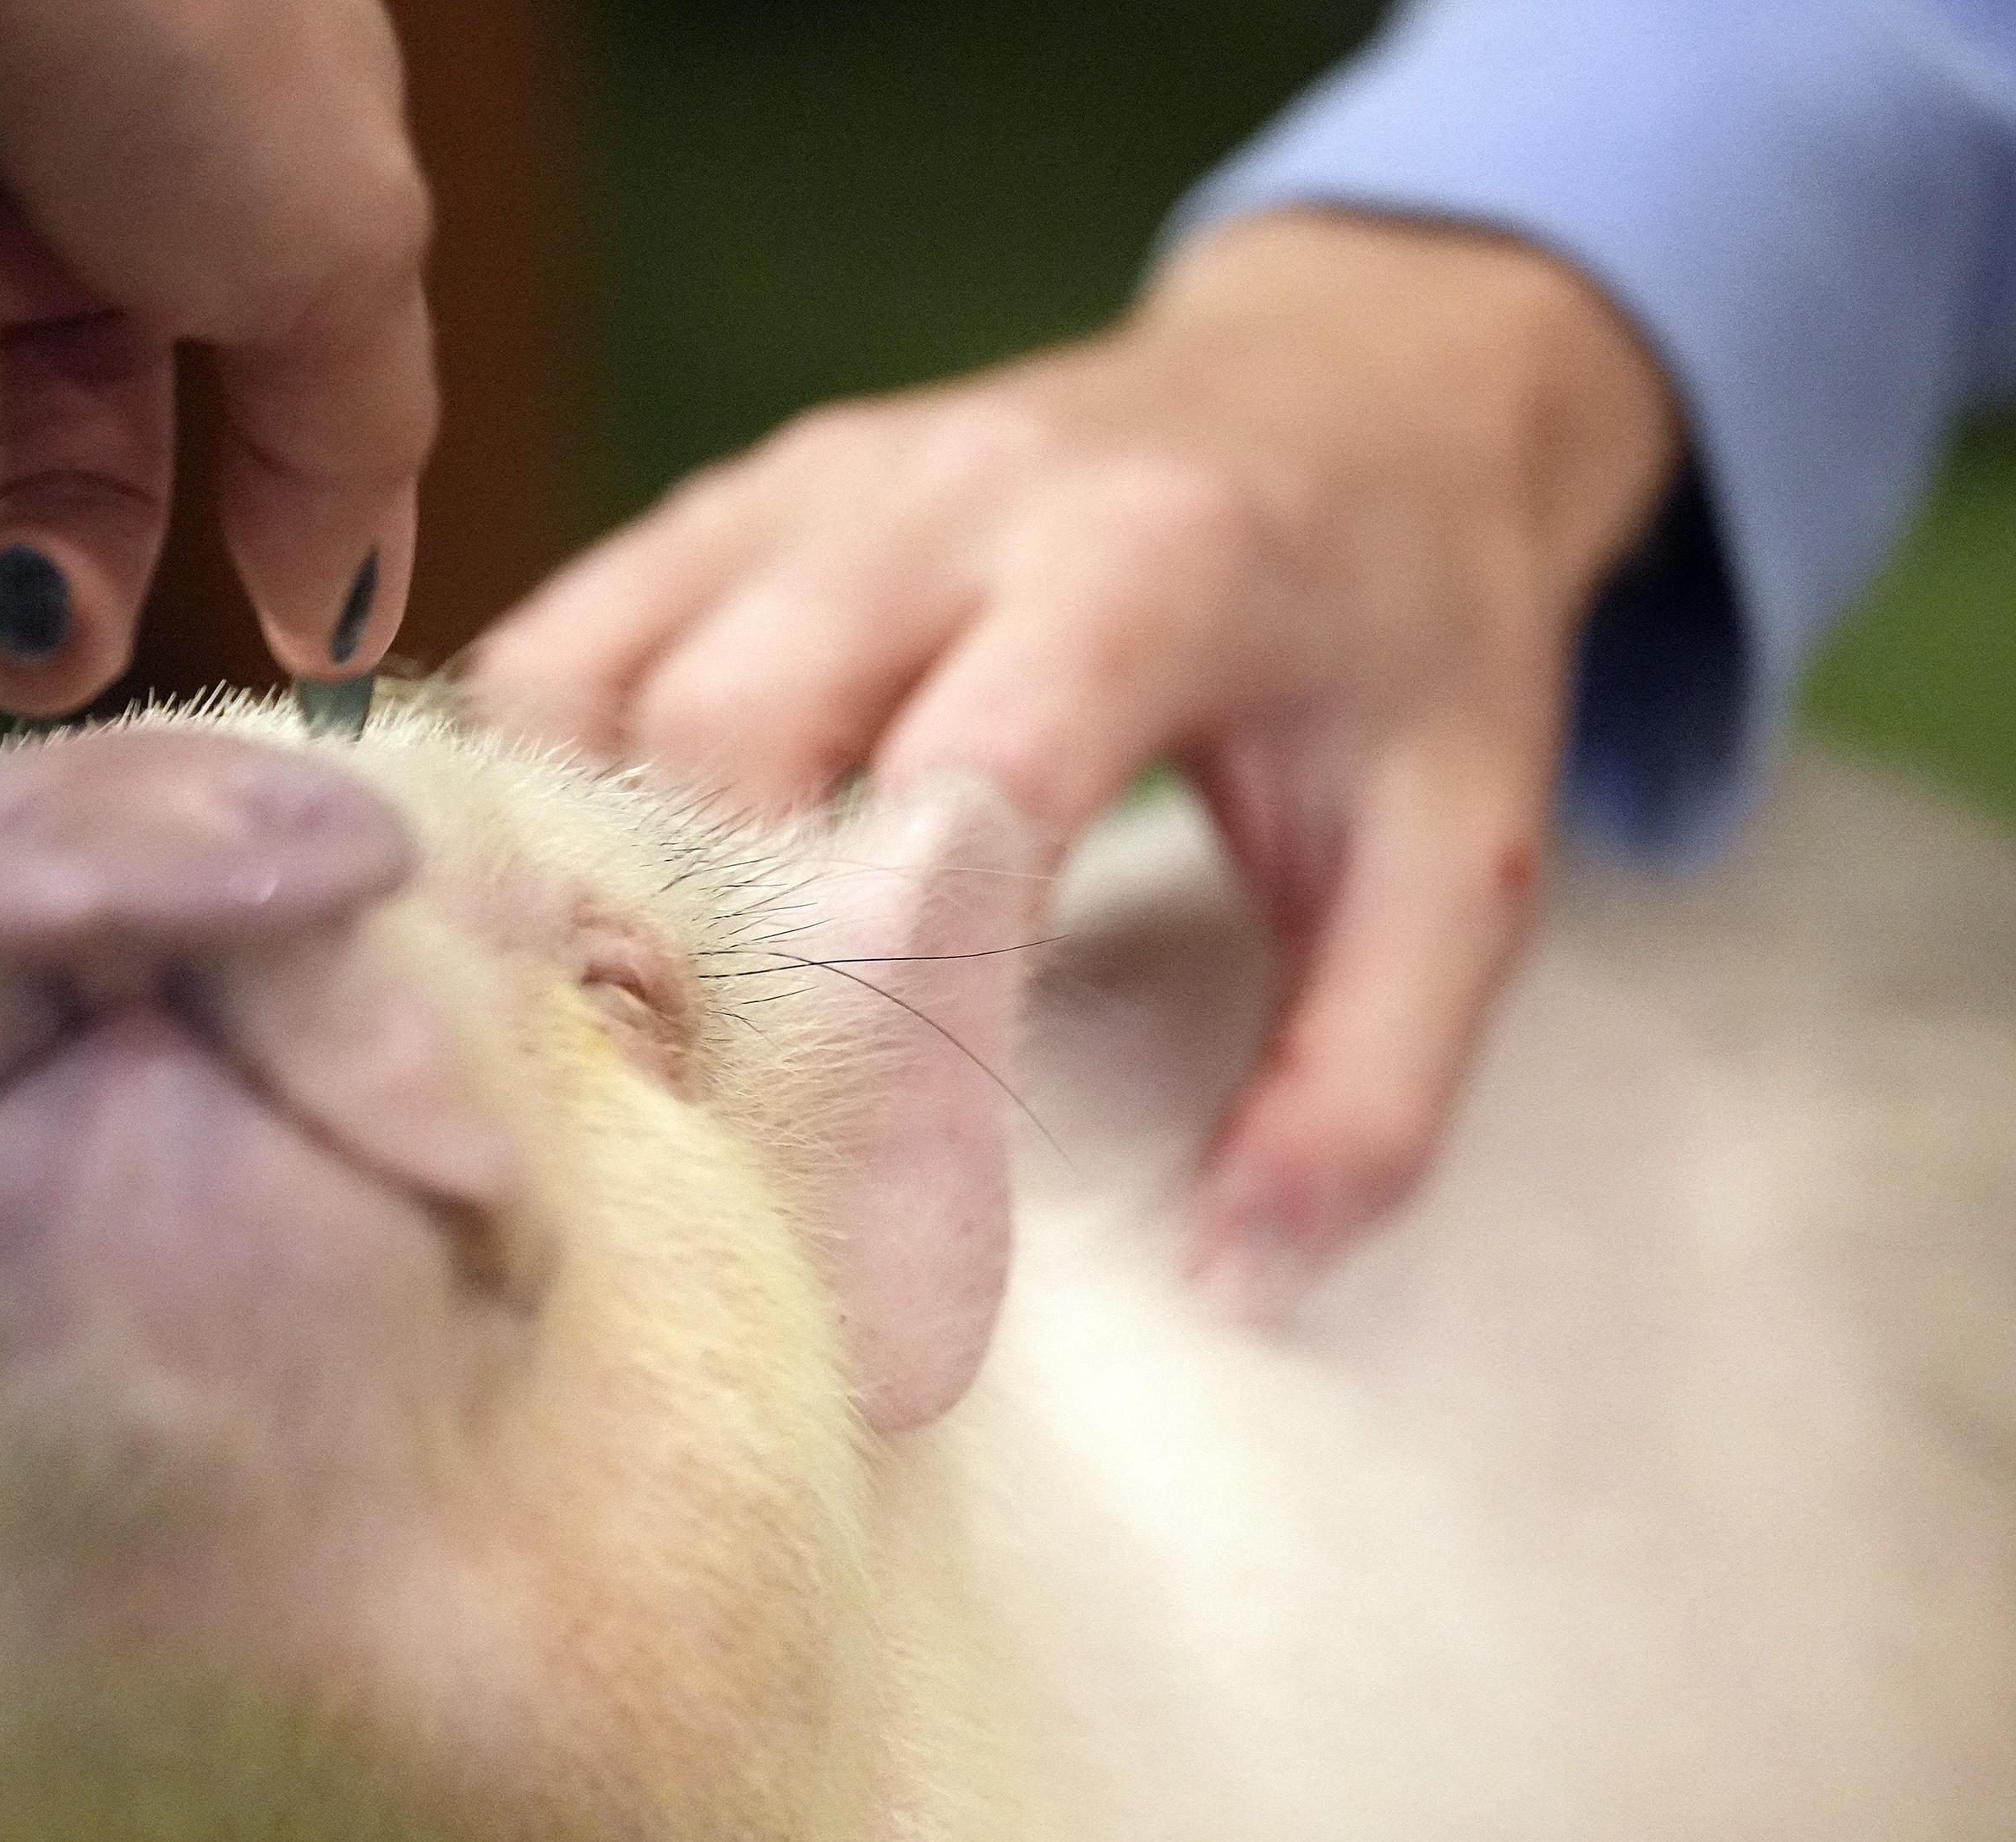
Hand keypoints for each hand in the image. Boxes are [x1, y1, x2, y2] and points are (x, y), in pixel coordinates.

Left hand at [0, 0, 434, 713]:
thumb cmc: (179, 35)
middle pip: (11, 527)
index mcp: (179, 255)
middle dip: (28, 596)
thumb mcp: (337, 263)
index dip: (152, 581)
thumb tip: (342, 640)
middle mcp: (13, 263)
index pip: (152, 486)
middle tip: (27, 620)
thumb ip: (348, 465)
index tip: (168, 651)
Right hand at [469, 213, 1679, 1315]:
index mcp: (1156, 570)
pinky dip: (547, 792)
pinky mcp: (744, 491)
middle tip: (722, 1160)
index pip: (963, 792)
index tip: (870, 1218)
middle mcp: (957, 497)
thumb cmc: (1413, 641)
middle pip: (724, 728)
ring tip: (647, 1057)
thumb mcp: (1468, 859)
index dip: (895, 1010)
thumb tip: (1234, 1283)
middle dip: (706, 962)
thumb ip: (1371, 1081)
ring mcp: (824, 478)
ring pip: (594, 678)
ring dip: (596, 879)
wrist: (1370, 385)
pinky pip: (568, 641)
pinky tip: (605, 920)